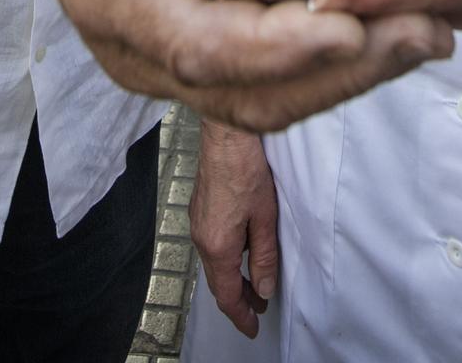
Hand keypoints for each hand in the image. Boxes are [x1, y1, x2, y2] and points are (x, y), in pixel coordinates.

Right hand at [47, 0, 454, 130]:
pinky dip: (336, 62)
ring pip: (273, 98)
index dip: (279, 46)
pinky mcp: (212, 59)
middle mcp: (149, 58)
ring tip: (425, 35)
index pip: (205, 47)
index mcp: (118, 9)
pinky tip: (391, 30)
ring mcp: (180, 68)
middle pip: (252, 92)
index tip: (350, 27)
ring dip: (353, 75)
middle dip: (341, 72)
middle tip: (420, 33)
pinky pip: (278, 80)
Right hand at [191, 122, 277, 337]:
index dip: (240, 315)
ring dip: (231, 279)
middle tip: (256, 311)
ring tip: (253, 285)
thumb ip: (264, 256)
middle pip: (217, 282)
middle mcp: (201, 238)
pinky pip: (210, 245)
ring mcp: (197, 222)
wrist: (225, 134)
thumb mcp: (264, 217)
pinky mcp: (199, 208)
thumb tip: (263, 288)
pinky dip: (225, 258)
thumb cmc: (245, 168)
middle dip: (237, 300)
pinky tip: (241, 252)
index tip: (253, 327)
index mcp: (217, 245)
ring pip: (213, 263)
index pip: (226, 294)